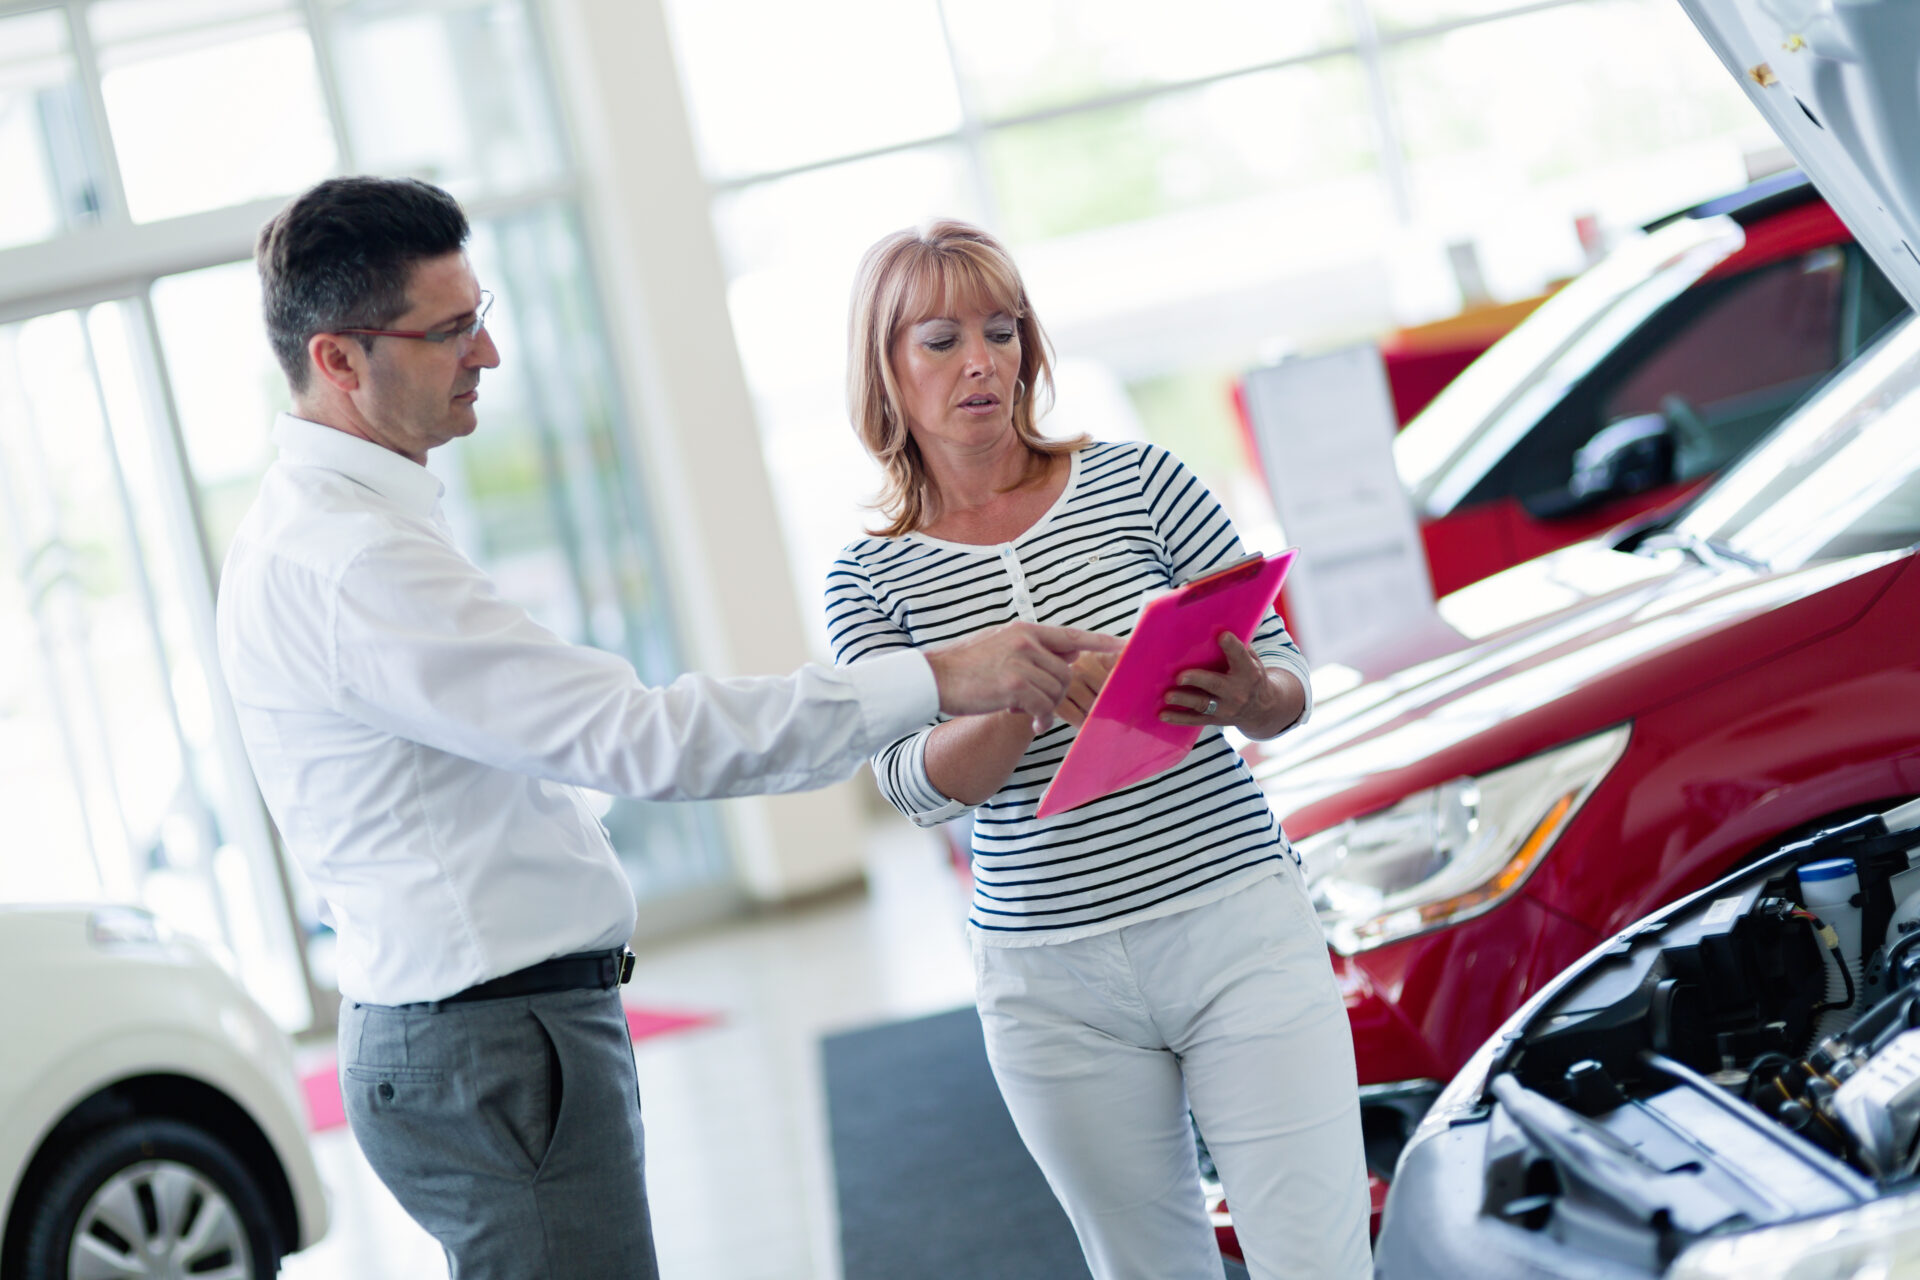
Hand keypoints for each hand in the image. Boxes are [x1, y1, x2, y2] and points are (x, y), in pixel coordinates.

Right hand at [927, 623, 1123, 733]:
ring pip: (1056, 690)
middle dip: (1058, 693)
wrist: (932, 677)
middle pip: (1065, 673)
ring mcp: (1021, 661)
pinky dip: (1042, 719)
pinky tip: (1031, 724)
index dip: (1101, 642)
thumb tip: (1071, 652)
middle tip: (1039, 706)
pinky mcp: (1014, 684)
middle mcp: (1026, 641)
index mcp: (1024, 630)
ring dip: (1047, 708)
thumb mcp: (1000, 645)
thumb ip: (1033, 648)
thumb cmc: (964, 667)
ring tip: (1029, 715)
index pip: (1072, 635)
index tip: (1124, 646)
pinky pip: (1044, 706)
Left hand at [1159, 633, 1304, 737]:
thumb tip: (1217, 626)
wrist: (1261, 709)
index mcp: (1248, 673)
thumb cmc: (1250, 676)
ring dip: (1184, 699)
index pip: (1240, 657)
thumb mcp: (1253, 661)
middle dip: (1197, 679)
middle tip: (1180, 676)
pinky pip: (1195, 719)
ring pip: (1202, 704)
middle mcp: (1237, 692)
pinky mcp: (1214, 719)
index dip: (1232, 646)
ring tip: (1167, 695)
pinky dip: (1178, 718)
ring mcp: (1225, 708)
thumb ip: (1239, 648)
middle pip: (1215, 684)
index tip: (1222, 635)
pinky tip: (1162, 714)